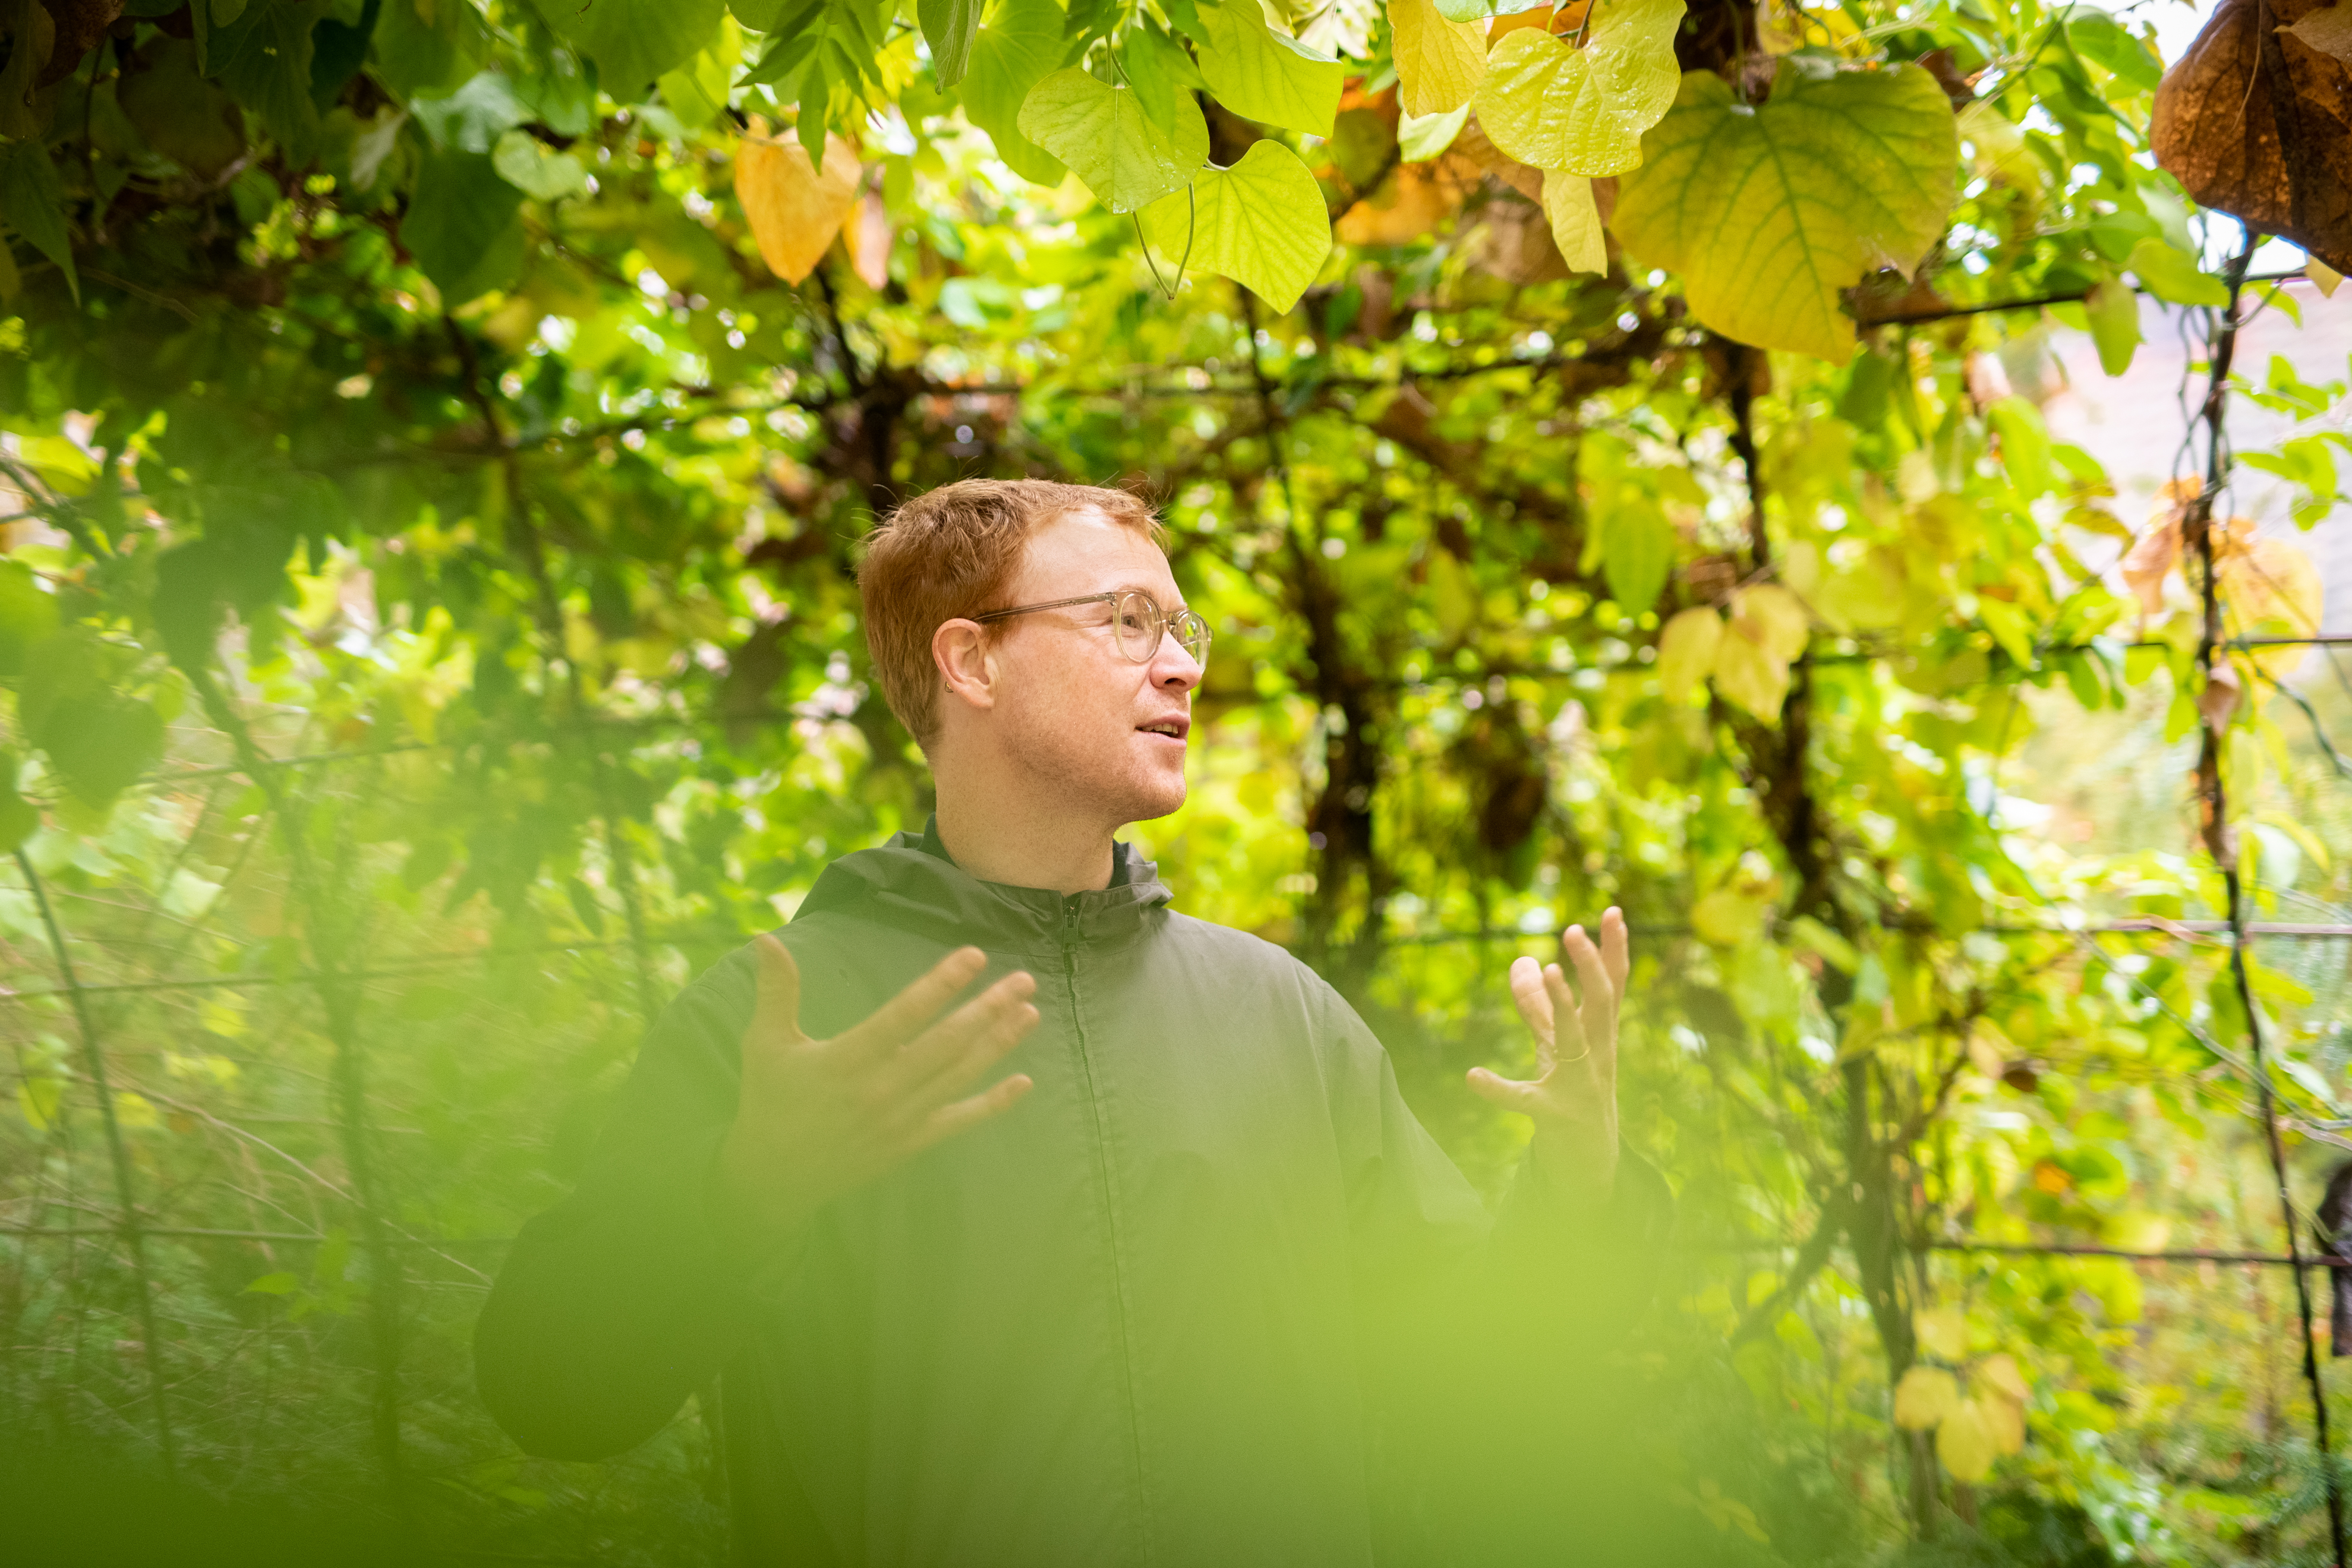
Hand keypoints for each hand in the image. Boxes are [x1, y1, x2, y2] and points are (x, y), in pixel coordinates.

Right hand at [710, 936, 1038, 1246]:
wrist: (775, 1176)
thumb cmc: (771, 1100)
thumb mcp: (765, 1043)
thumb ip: (775, 991)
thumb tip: (765, 938)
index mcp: (846, 1059)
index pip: (904, 1016)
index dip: (941, 984)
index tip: (975, 956)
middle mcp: (880, 1089)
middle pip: (945, 1044)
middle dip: (988, 1009)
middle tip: (1024, 980)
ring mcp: (900, 1119)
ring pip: (959, 1076)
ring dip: (998, 1044)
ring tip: (1030, 1012)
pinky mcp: (910, 1143)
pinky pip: (958, 1121)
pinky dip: (993, 1104)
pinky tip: (1024, 1083)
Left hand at [1467, 908, 1627, 1198]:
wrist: (1590, 1161)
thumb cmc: (1574, 1091)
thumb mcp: (1556, 1045)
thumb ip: (1538, 1005)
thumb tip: (1521, 960)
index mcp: (1600, 1035)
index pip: (1612, 986)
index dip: (1613, 950)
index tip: (1612, 911)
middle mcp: (1598, 1055)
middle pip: (1603, 1004)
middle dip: (1591, 967)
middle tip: (1572, 931)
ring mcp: (1579, 1086)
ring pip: (1575, 1041)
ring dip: (1563, 1006)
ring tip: (1549, 972)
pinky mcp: (1554, 1116)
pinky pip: (1526, 1101)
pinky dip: (1499, 1090)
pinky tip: (1472, 1077)